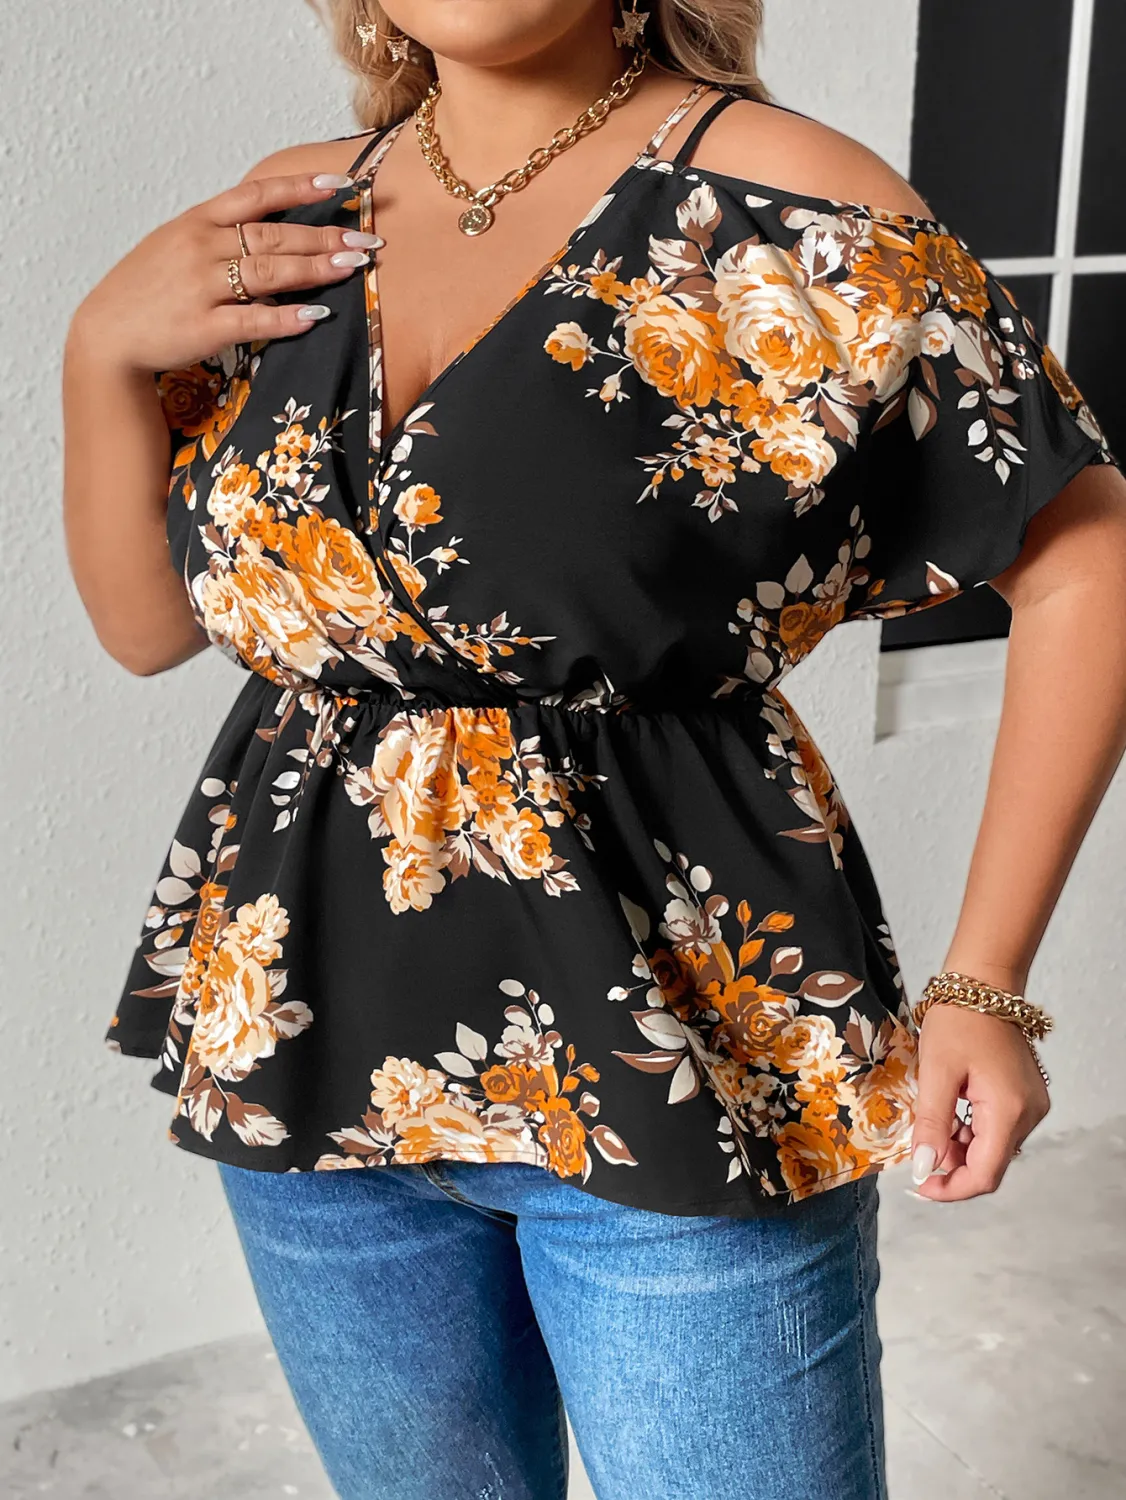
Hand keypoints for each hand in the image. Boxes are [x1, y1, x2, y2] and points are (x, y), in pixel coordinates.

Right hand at [69, 171, 380, 374]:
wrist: (107, 334)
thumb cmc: (147, 291)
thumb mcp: (176, 246)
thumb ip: (220, 235)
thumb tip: (270, 227)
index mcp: (197, 222)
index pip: (256, 196)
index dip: (299, 188)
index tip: (341, 184)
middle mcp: (201, 248)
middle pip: (274, 236)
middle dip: (325, 236)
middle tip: (367, 239)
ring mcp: (202, 287)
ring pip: (269, 272)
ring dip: (315, 269)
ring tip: (353, 266)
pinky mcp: (204, 327)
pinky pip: (253, 320)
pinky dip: (286, 318)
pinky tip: (315, 316)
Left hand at [909, 1004, 1049, 1200]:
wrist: (983, 984)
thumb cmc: (957, 1021)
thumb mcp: (935, 1073)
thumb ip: (931, 1124)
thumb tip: (924, 1168)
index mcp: (1009, 1111)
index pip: (985, 1174)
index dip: (951, 1188)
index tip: (920, 1186)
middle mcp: (1029, 1114)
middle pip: (990, 1164)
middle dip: (952, 1166)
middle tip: (918, 1152)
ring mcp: (1031, 1106)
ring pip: (993, 1148)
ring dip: (960, 1148)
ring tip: (931, 1126)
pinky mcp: (1025, 1097)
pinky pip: (998, 1129)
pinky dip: (971, 1131)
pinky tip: (950, 1114)